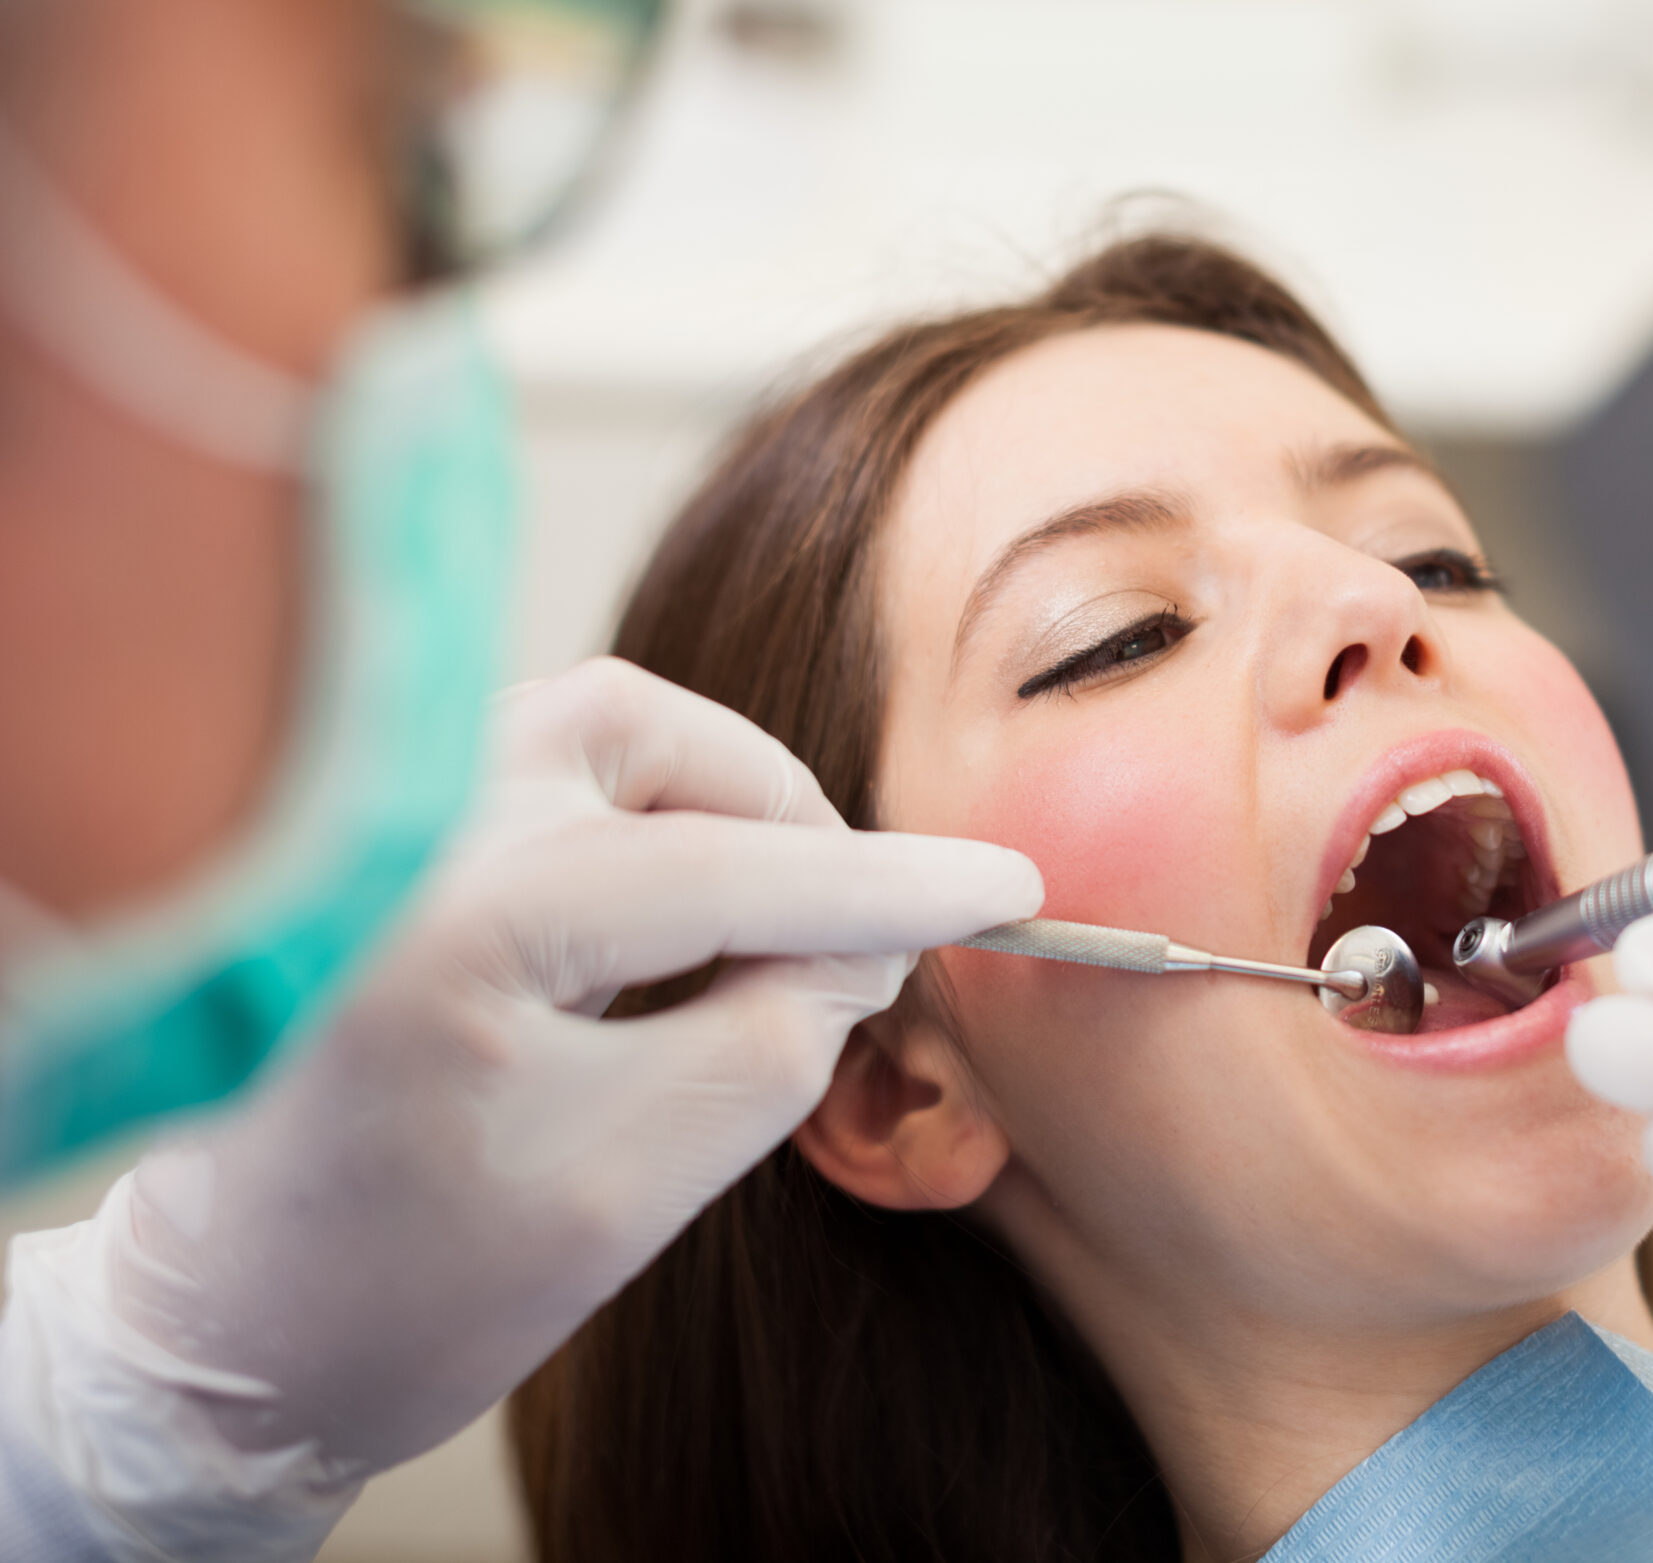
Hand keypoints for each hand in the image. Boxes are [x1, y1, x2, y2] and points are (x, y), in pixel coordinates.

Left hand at [0, 659, 1040, 1558]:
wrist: (240, 1328)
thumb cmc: (420, 1284)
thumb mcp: (638, 1182)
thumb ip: (778, 1038)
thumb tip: (860, 937)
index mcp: (450, 925)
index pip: (727, 868)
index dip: (887, 884)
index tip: (1007, 882)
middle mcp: (400, 829)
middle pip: (668, 749)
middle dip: (788, 840)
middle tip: (843, 960)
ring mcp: (382, 813)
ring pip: (615, 730)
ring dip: (718, 812)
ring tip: (747, 941)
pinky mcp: (385, 826)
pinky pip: (558, 758)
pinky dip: (647, 811)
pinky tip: (659, 921)